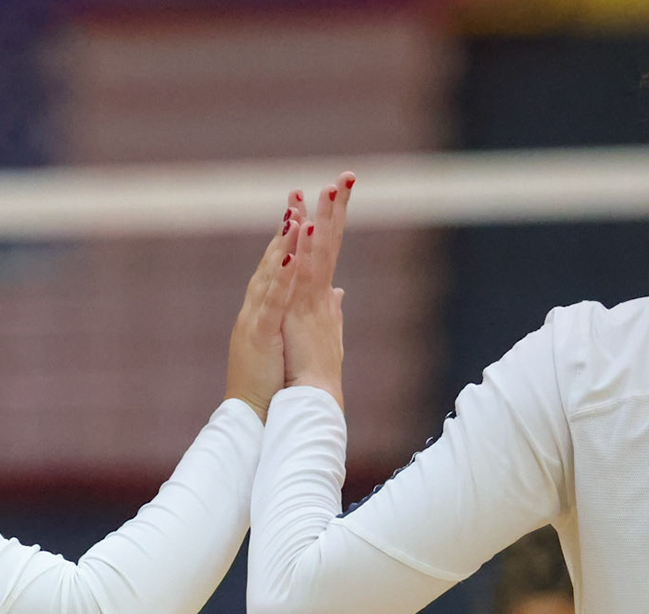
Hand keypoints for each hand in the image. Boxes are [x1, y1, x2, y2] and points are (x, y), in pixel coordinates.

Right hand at [225, 192, 305, 419]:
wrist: (251, 414)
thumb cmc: (268, 381)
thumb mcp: (292, 338)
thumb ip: (312, 310)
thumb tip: (335, 291)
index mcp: (269, 307)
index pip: (285, 263)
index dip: (295, 233)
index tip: (306, 204)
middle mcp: (258, 306)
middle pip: (275, 258)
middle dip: (288, 225)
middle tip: (296, 193)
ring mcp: (255, 318)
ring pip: (271, 274)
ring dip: (283, 244)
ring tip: (296, 215)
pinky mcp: (257, 334)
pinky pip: (271, 302)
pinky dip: (282, 279)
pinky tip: (291, 257)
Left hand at [282, 172, 354, 406]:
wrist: (308, 401)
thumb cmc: (308, 371)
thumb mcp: (319, 332)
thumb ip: (330, 308)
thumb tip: (338, 290)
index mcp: (318, 296)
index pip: (325, 250)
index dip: (329, 221)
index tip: (330, 192)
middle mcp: (319, 294)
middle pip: (330, 243)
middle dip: (337, 209)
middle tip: (345, 176)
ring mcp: (313, 301)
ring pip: (322, 252)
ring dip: (327, 220)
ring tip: (330, 189)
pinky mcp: (303, 313)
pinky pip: (306, 276)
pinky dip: (307, 251)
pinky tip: (310, 228)